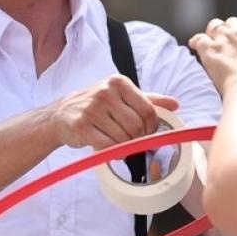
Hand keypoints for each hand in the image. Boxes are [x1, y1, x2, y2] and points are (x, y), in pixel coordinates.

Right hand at [48, 75, 177, 149]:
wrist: (61, 114)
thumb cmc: (97, 106)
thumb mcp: (122, 97)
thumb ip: (149, 100)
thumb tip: (175, 104)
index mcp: (119, 82)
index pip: (148, 110)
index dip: (152, 127)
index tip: (147, 133)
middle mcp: (105, 92)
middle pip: (137, 126)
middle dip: (138, 139)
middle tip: (132, 141)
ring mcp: (91, 108)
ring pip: (123, 138)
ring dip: (125, 147)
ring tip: (118, 144)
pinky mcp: (81, 125)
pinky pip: (108, 146)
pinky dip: (113, 153)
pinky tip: (110, 150)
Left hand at [189, 17, 236, 96]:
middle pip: (231, 22)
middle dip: (229, 30)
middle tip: (227, 42)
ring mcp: (224, 39)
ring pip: (214, 26)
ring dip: (212, 33)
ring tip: (210, 41)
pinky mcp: (210, 50)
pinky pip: (199, 39)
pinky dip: (196, 41)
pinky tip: (194, 45)